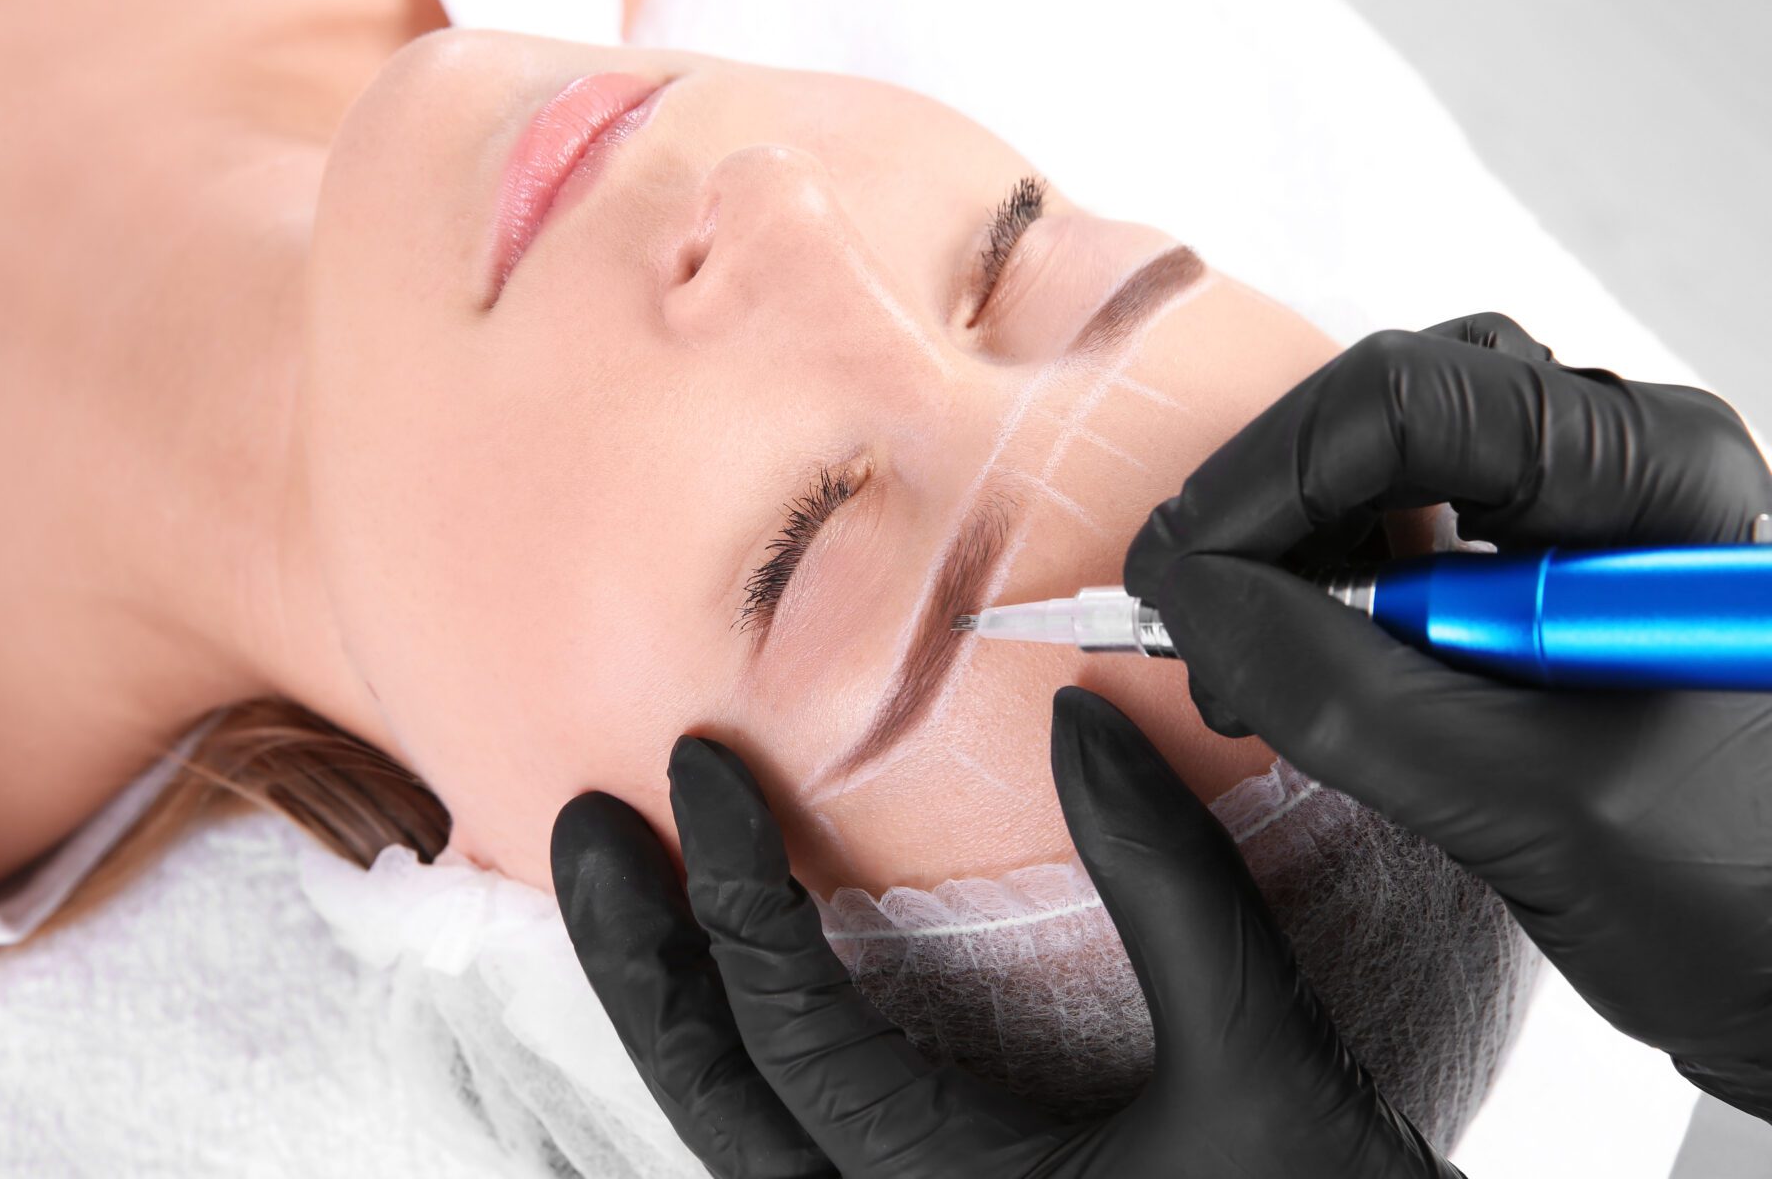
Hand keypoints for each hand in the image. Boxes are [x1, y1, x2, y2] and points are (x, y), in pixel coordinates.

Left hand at [551, 687, 1457, 1177]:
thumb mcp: (1272, 1066)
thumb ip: (1171, 893)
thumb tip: (1075, 725)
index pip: (791, 1031)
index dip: (733, 883)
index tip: (696, 759)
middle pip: (713, 1106)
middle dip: (637, 961)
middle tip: (585, 830)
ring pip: (742, 1155)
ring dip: (679, 1025)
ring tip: (636, 908)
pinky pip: (801, 1172)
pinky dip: (750, 1081)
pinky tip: (753, 1015)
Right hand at [1125, 313, 1771, 1120]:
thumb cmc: (1737, 902)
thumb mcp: (1526, 806)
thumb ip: (1342, 695)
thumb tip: (1190, 600)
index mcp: (1658, 481)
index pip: (1409, 401)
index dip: (1264, 479)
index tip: (1177, 581)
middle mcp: (1627, 466)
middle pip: (1388, 410)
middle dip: (1268, 512)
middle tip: (1199, 630)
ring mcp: (1588, 518)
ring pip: (1386, 463)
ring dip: (1288, 550)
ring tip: (1245, 667)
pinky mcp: (1549, 576)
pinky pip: (1405, 530)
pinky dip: (1323, 587)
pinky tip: (1294, 668)